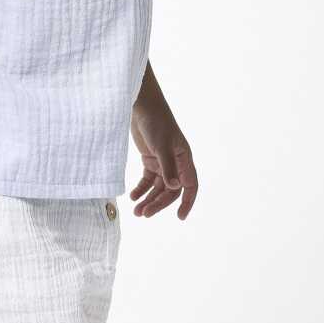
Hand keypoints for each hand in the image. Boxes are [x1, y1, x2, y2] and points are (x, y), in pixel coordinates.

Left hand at [128, 103, 197, 219]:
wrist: (141, 105)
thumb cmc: (156, 121)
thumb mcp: (162, 145)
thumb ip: (167, 167)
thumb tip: (174, 188)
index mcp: (184, 159)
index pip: (190, 185)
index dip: (187, 202)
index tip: (180, 216)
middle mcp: (175, 163)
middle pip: (170, 190)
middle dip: (158, 203)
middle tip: (144, 214)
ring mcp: (162, 161)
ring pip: (158, 187)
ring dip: (148, 199)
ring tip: (136, 211)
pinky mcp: (150, 158)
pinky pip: (147, 180)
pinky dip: (141, 189)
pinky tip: (133, 196)